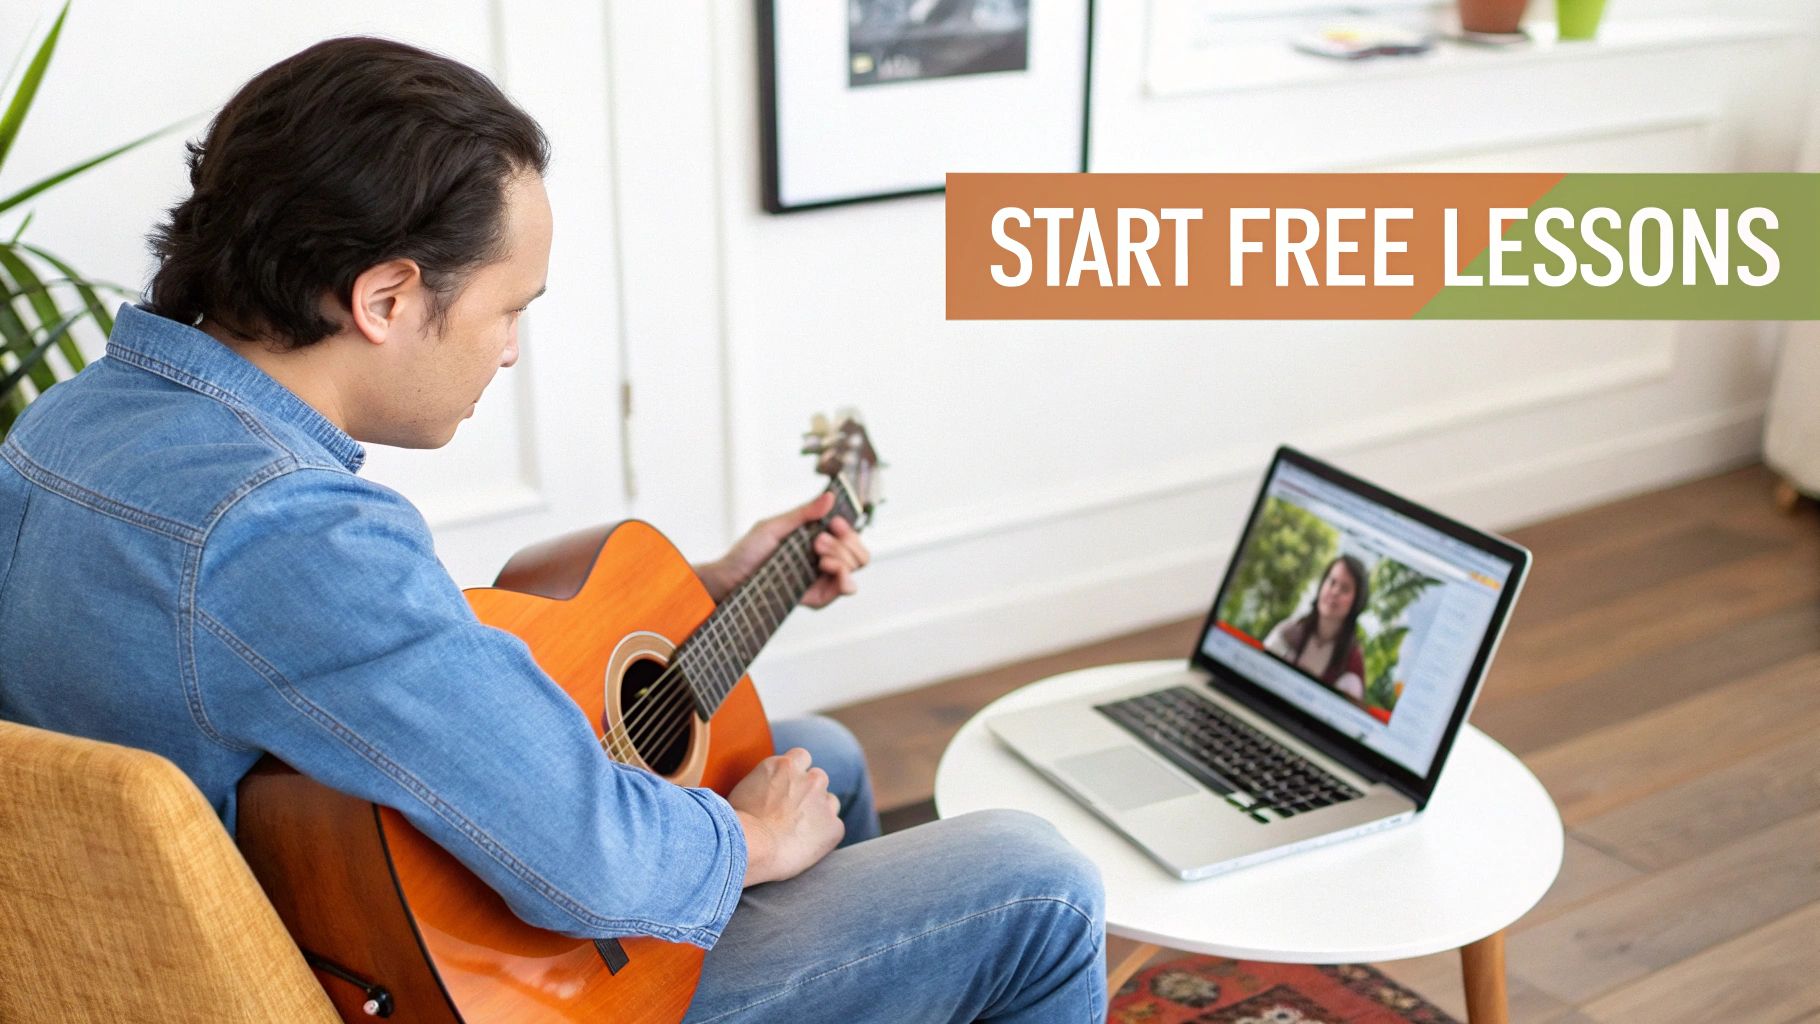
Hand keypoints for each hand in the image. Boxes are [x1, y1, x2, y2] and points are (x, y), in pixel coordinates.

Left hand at [696, 493, 869, 608]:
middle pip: (859, 552)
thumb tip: (830, 497)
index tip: (835, 523)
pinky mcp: (815, 597)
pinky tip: (827, 568)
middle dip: (845, 544)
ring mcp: (821, 579)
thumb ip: (803, 513)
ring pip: (855, 568)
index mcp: (815, 539)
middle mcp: (823, 559)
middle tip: (818, 541)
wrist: (729, 579)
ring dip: (843, 558)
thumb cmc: (746, 552)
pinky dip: (844, 577)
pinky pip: (843, 590)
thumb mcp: (774, 526)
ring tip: (819, 556)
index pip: (849, 536)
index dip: (849, 529)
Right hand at [727, 747, 843, 885]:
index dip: (796, 773)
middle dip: (809, 792)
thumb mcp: (744, 790)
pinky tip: (805, 848)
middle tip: (793, 813)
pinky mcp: (833, 827)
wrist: (751, 848)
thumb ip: (764, 782)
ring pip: (830, 801)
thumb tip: (767, 789)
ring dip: (819, 812)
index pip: (801, 756)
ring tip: (799, 832)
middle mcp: (808, 778)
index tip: (788, 787)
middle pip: (818, 778)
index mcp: (785, 765)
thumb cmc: (736, 825)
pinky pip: (834, 828)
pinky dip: (824, 836)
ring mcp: (823, 802)